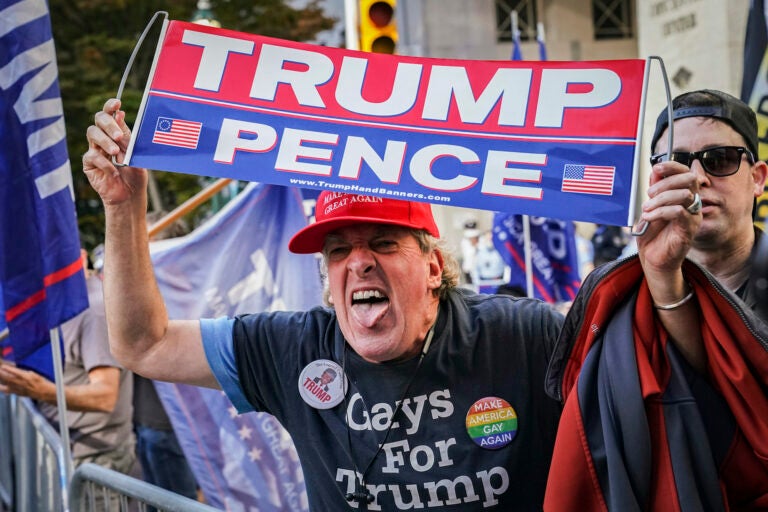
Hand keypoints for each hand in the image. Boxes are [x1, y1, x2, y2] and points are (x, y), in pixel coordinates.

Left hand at [0, 363, 52, 400]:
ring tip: (0, 376)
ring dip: (1, 380)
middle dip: (2, 374)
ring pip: (6, 384)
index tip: (3, 366)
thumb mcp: (34, 374)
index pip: (15, 372)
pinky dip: (2, 388)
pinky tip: (0, 386)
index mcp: (26, 377)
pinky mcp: (16, 393)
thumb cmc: (40, 382)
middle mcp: (21, 383)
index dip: (8, 369)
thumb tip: (16, 369)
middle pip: (8, 378)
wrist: (43, 392)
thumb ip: (24, 372)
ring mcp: (18, 389)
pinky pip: (7, 391)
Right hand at [82, 98, 147, 205]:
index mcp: (118, 134)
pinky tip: (114, 171)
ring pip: (92, 134)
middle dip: (108, 125)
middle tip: (119, 137)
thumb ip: (129, 138)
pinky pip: (92, 156)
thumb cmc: (135, 175)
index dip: (110, 106)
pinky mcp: (89, 163)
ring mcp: (95, 149)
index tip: (117, 103)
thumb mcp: (137, 156)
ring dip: (105, 142)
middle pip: (98, 120)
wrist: (130, 196)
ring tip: (116, 153)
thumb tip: (120, 115)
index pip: (110, 114)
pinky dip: (105, 163)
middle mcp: (104, 138)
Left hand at [635, 159, 700, 274]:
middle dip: (666, 182)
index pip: (686, 173)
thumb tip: (655, 172)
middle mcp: (693, 204)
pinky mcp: (689, 229)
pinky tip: (648, 217)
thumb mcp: (649, 207)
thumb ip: (654, 191)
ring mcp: (693, 217)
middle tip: (649, 194)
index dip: (673, 167)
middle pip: (689, 180)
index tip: (656, 168)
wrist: (652, 259)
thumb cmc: (652, 234)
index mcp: (684, 196)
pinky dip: (660, 211)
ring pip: (684, 195)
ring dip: (660, 199)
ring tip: (646, 210)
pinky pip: (679, 212)